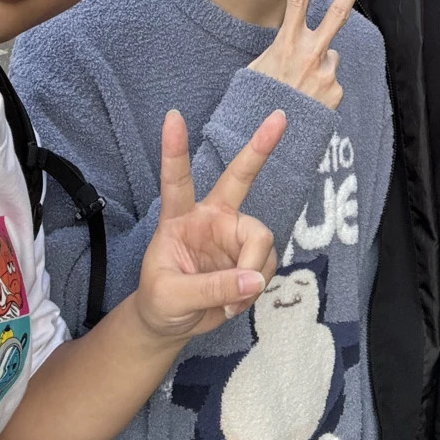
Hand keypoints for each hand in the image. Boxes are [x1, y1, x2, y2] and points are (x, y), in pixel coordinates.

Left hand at [136, 109, 282, 343]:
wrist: (172, 324)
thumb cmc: (160, 302)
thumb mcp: (171, 298)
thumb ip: (211, 289)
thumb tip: (254, 280)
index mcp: (179, 218)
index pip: (176, 180)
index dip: (174, 150)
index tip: (173, 116)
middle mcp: (211, 218)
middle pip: (238, 178)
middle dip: (259, 149)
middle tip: (279, 118)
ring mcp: (234, 235)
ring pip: (262, 239)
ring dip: (253, 273)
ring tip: (230, 302)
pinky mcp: (250, 255)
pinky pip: (267, 265)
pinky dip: (256, 288)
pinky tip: (238, 301)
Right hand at [248, 0, 367, 108]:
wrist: (272, 135)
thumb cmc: (258, 101)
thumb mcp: (256, 70)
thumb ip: (278, 53)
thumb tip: (294, 49)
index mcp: (287, 44)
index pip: (296, 2)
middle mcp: (310, 54)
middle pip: (336, 14)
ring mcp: (326, 72)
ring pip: (330, 56)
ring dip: (320, 65)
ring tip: (302, 85)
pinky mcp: (335, 90)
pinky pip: (331, 80)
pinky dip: (323, 86)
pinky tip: (309, 99)